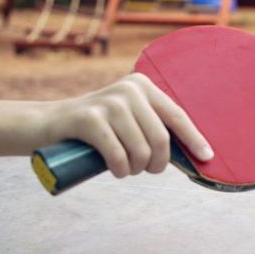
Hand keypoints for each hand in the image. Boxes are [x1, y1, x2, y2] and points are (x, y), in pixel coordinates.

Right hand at [39, 73, 213, 177]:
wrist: (48, 124)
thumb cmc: (98, 129)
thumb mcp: (129, 120)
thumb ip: (153, 127)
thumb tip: (192, 152)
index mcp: (143, 85)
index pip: (177, 116)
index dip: (194, 139)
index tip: (207, 157)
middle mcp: (129, 89)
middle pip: (161, 139)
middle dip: (157, 163)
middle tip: (147, 170)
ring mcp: (109, 102)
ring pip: (141, 150)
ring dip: (136, 169)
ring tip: (126, 169)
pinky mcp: (89, 118)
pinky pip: (118, 155)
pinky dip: (120, 170)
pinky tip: (116, 169)